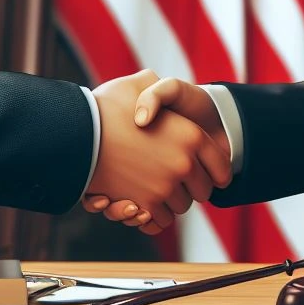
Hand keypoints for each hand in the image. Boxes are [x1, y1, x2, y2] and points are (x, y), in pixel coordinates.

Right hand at [86, 71, 231, 231]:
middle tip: (178, 178)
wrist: (80, 129)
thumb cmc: (108, 104)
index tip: (209, 171)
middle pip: (203, 191)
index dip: (218, 171)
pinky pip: (160, 220)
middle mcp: (183, 163)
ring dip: (170, 201)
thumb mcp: (141, 84)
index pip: (222, 167)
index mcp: (192, 135)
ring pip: (181, 207)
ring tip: (155, 185)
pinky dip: (152, 216)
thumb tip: (161, 91)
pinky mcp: (144, 205)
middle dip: (193, 187)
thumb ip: (158, 89)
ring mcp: (165, 186)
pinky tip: (142, 201)